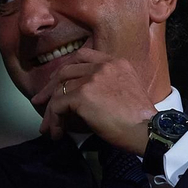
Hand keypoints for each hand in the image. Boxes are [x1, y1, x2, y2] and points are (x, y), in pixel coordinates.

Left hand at [29, 48, 155, 150]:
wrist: (147, 130)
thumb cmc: (140, 119)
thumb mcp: (126, 90)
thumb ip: (106, 85)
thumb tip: (80, 99)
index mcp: (115, 62)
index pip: (82, 56)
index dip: (66, 68)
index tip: (57, 82)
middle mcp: (103, 66)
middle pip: (65, 71)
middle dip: (50, 88)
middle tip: (40, 101)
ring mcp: (92, 79)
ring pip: (59, 90)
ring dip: (51, 109)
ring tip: (47, 125)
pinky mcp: (83, 95)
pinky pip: (58, 105)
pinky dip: (53, 119)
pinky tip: (57, 132)